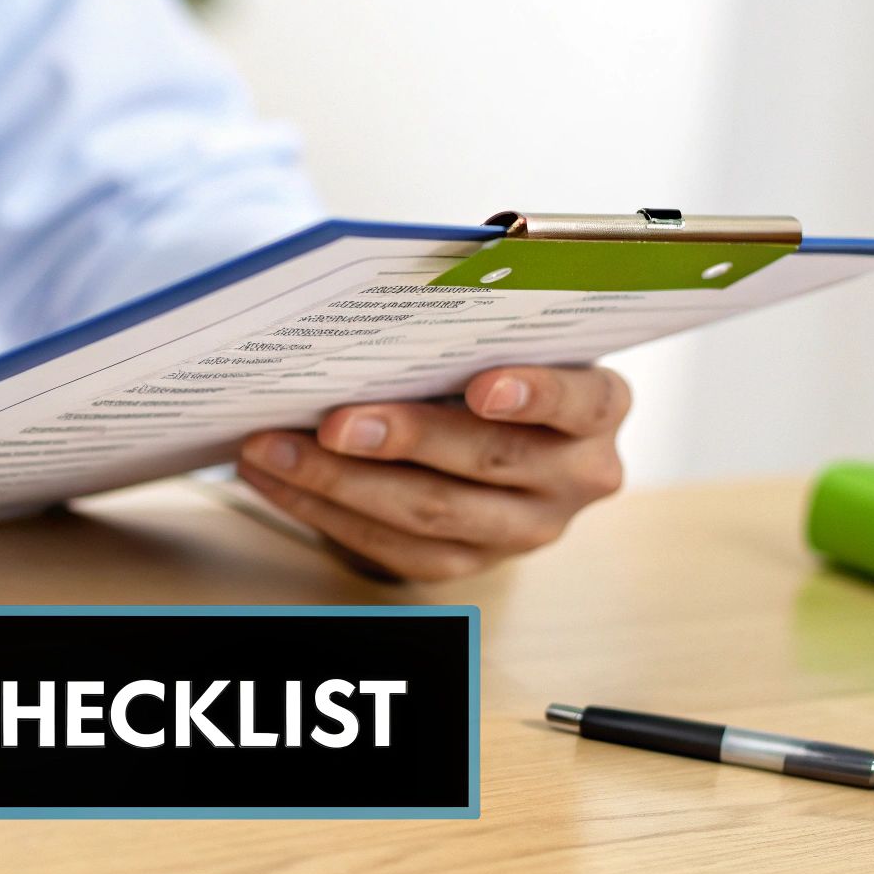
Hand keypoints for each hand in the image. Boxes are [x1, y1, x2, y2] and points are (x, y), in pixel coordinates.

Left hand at [237, 366, 628, 580]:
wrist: (506, 433)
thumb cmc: (494, 363)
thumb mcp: (506, 338)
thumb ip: (472, 327)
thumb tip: (376, 310)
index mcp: (598, 407)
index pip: (581, 399)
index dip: (534, 393)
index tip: (482, 386)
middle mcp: (576, 475)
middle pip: (488, 460)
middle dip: (403, 439)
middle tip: (334, 422)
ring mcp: (525, 529)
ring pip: (430, 513)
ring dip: (339, 481)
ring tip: (274, 448)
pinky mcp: (470, 563)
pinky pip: (393, 548)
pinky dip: (325, 511)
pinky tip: (278, 479)